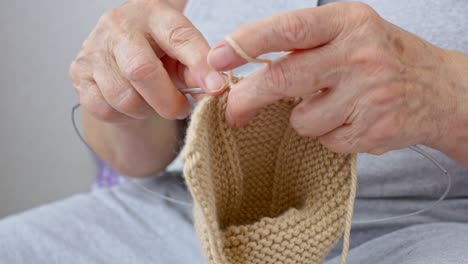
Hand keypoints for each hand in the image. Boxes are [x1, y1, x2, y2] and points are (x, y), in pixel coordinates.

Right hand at [70, 0, 225, 123]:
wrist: (119, 54)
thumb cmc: (157, 52)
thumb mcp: (181, 53)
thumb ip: (197, 67)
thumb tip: (213, 87)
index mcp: (152, 13)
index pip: (178, 36)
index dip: (199, 64)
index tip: (216, 88)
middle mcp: (117, 26)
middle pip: (141, 70)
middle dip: (168, 101)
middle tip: (181, 109)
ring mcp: (93, 50)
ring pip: (124, 98)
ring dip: (147, 110)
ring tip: (155, 102)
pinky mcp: (79, 75)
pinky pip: (105, 109)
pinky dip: (125, 116)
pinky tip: (133, 104)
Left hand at [207, 2, 463, 154]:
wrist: (439, 91)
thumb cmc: (382, 58)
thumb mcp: (350, 33)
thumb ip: (304, 45)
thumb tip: (244, 67)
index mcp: (348, 22)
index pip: (287, 28)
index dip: (246, 43)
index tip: (216, 57)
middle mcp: (358, 54)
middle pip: (283, 78)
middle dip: (248, 98)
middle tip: (233, 111)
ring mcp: (368, 94)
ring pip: (302, 119)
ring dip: (305, 119)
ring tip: (335, 105)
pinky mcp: (373, 128)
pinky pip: (326, 140)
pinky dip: (329, 135)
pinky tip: (352, 120)